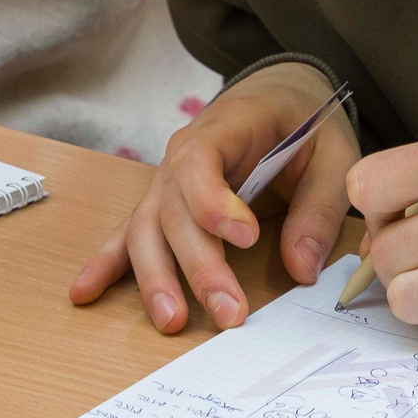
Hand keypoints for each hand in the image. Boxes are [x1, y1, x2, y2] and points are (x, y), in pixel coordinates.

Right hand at [71, 64, 360, 333]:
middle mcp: (182, 156)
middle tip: (229, 312)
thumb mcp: (332, 152)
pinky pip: (129, 234)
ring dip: (156, 278)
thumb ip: (319, 207)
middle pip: (174, 212)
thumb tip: (300, 268)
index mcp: (224, 127)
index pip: (200, 161)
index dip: (213, 201)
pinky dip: (106, 264)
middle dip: (199, 265)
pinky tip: (84, 293)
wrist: (277, 95)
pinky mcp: (162, 206)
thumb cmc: (302, 122)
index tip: (246, 237)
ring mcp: (166, 183)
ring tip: (171, 321)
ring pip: (147, 231)